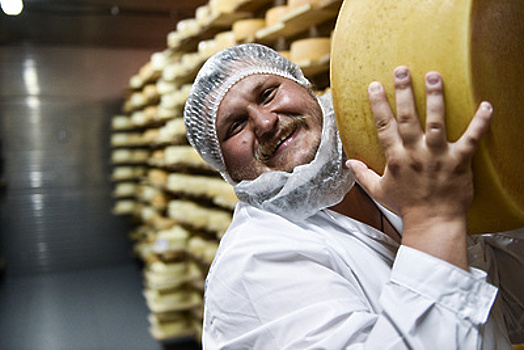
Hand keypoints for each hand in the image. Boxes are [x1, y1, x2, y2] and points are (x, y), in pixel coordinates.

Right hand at [347, 66, 492, 268]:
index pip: (384, 126)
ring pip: (437, 122)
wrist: (433, 222)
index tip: (375, 85)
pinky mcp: (459, 162)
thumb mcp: (379, 191)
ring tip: (434, 76)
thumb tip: (349, 164)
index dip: (379, 104)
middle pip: (408, 117)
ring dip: (435, 98)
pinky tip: (486, 105)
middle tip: (402, 70)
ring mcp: (438, 156)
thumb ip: (363, 175)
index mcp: (396, 158)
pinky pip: (471, 139)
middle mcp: (415, 153)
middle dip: (404, 91)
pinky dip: (480, 122)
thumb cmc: (407, 207)